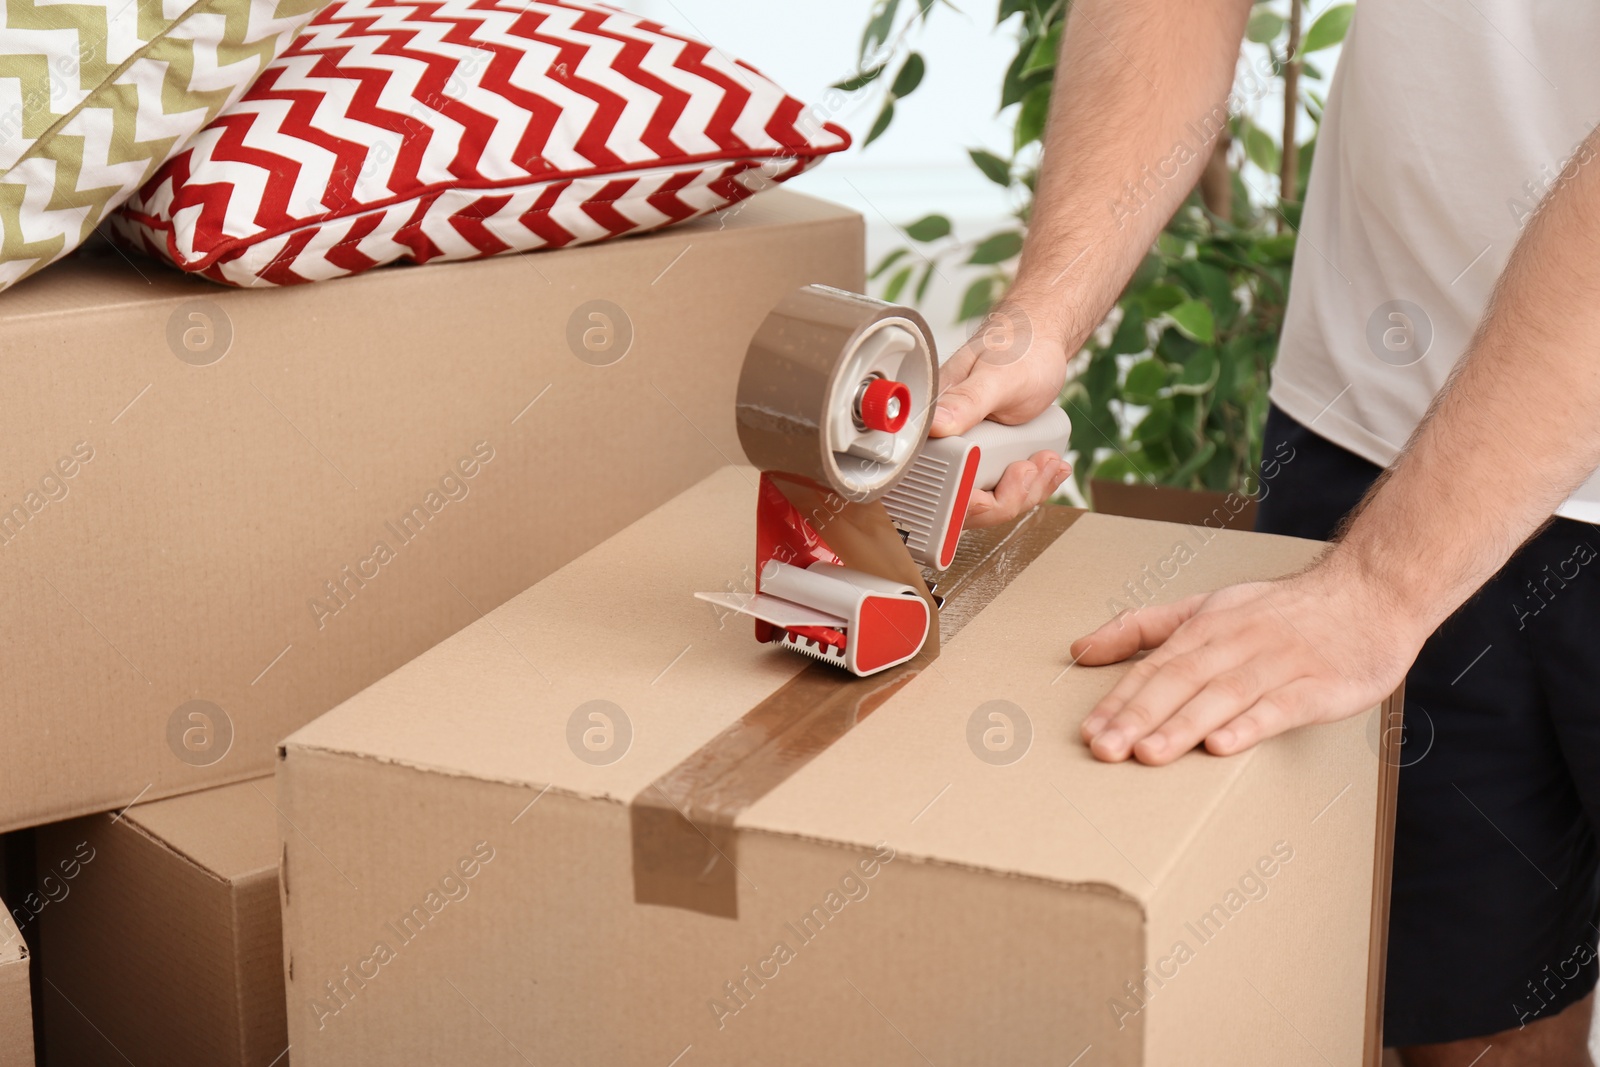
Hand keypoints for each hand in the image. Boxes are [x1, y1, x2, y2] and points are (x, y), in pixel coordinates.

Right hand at [933, 304, 1073, 526]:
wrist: (1038, 342)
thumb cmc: (1017, 349)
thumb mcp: (996, 376)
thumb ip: (966, 400)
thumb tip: (935, 426)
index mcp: (933, 426)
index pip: (935, 486)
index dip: (973, 498)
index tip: (1012, 476)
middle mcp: (944, 444)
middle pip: (962, 504)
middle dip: (1007, 497)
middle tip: (1033, 468)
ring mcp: (966, 454)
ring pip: (985, 502)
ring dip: (1024, 492)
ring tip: (1048, 462)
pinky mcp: (986, 458)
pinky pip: (1001, 491)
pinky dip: (1030, 488)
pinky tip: (1047, 469)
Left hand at [1069, 557, 1420, 763]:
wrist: (1371, 591)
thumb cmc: (1281, 609)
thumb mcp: (1206, 606)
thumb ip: (1142, 628)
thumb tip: (1080, 649)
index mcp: (1206, 626)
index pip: (1154, 666)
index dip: (1119, 699)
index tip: (1089, 731)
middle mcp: (1238, 641)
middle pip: (1181, 680)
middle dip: (1139, 716)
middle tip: (1105, 749)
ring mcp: (1280, 661)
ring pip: (1224, 694)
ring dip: (1184, 724)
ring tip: (1149, 753)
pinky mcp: (1322, 684)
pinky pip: (1282, 706)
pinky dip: (1251, 725)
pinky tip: (1223, 746)